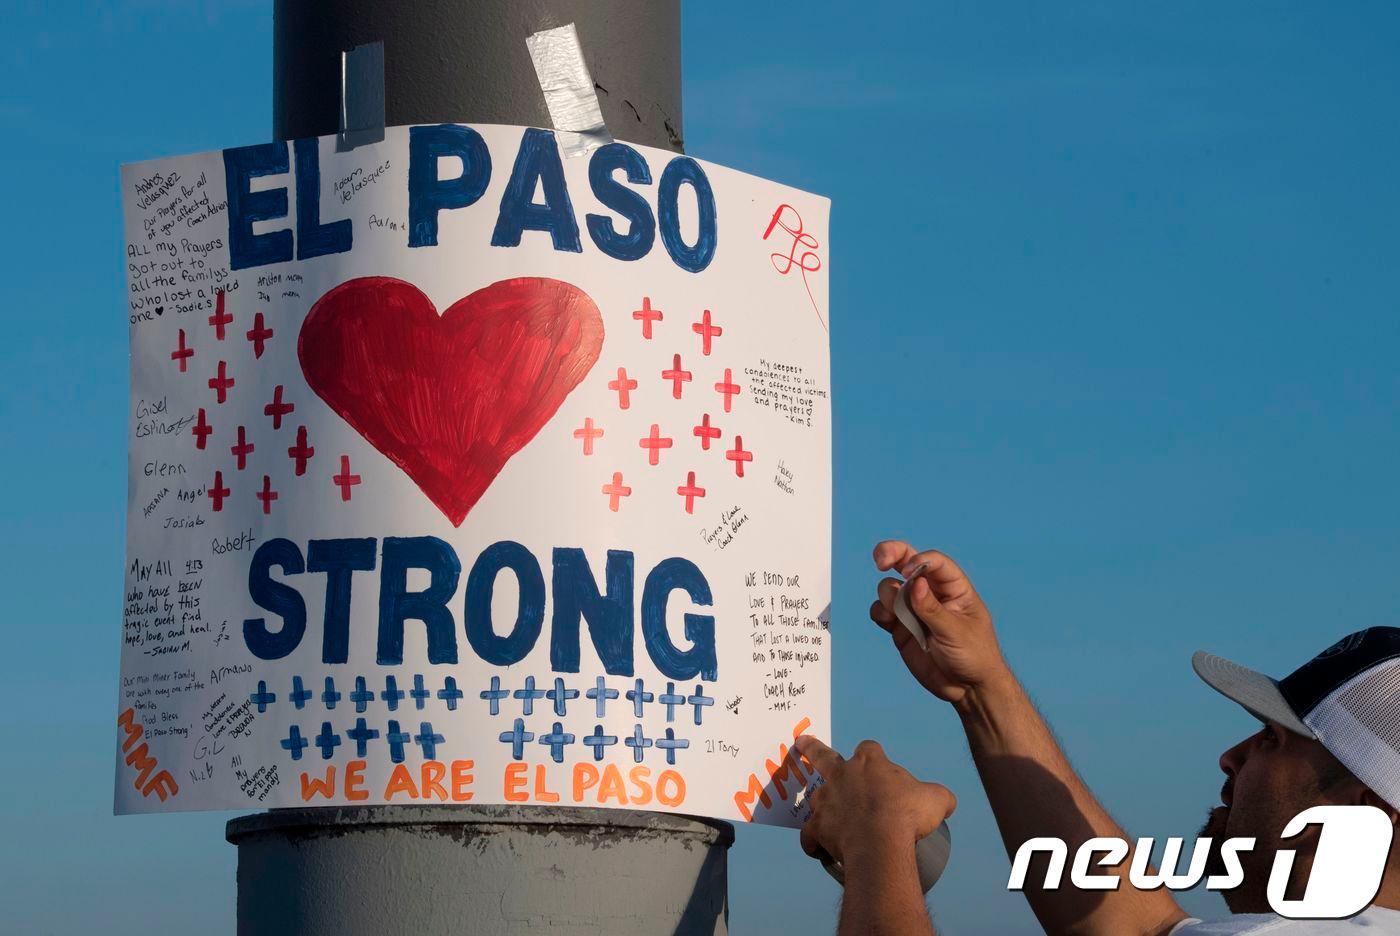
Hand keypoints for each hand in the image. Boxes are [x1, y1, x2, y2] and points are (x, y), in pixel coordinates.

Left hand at [795, 735, 955, 865]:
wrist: (880, 842)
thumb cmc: (908, 815)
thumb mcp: (936, 800)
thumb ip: (940, 797)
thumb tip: (947, 803)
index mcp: (869, 763)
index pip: (869, 749)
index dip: (874, 755)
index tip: (879, 764)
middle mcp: (842, 776)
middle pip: (821, 755)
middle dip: (811, 748)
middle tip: (801, 743)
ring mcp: (826, 800)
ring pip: (816, 799)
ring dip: (823, 806)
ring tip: (830, 818)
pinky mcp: (817, 826)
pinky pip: (809, 834)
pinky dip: (812, 842)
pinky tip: (818, 849)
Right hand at [869, 540, 1005, 705]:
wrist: (967, 689)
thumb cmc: (974, 656)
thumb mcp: (956, 632)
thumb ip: (933, 609)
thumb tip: (914, 583)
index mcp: (954, 588)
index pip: (934, 563)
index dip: (919, 561)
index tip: (908, 573)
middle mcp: (931, 594)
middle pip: (906, 562)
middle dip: (891, 554)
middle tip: (880, 559)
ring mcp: (914, 610)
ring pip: (891, 588)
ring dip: (887, 594)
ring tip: (894, 613)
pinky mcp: (901, 628)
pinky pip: (882, 611)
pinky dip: (878, 611)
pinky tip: (885, 620)